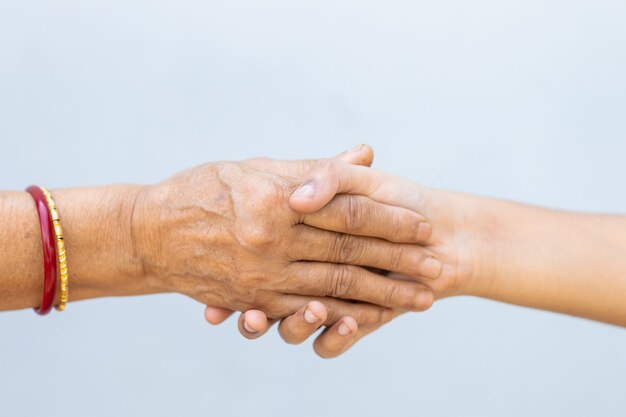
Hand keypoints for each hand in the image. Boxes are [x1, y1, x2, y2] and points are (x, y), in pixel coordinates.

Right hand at [227, 157, 490, 356]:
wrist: (147, 235)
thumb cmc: (204, 191)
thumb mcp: (256, 168)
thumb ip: (313, 169)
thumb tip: (364, 154)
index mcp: (276, 200)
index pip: (347, 211)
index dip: (389, 219)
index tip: (424, 225)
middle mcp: (272, 240)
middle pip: (349, 253)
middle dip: (398, 261)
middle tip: (436, 268)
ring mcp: (262, 275)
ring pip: (334, 288)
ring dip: (381, 295)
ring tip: (418, 301)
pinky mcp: (252, 301)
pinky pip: (305, 312)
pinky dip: (340, 317)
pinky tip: (370, 320)